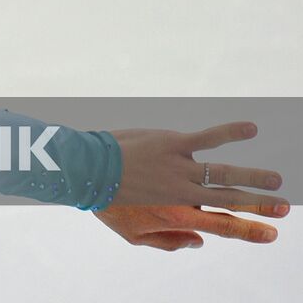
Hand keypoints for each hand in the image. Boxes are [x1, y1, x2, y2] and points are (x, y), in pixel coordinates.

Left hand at [100, 120, 288, 248]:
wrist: (86, 170)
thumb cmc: (106, 201)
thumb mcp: (132, 233)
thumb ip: (166, 241)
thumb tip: (198, 241)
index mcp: (177, 214)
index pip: (222, 225)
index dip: (250, 230)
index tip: (273, 234)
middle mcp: (184, 193)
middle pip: (231, 200)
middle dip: (260, 204)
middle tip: (284, 207)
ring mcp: (180, 166)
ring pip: (224, 172)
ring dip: (253, 176)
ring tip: (276, 178)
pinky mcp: (171, 143)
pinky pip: (206, 138)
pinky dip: (229, 133)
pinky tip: (250, 128)